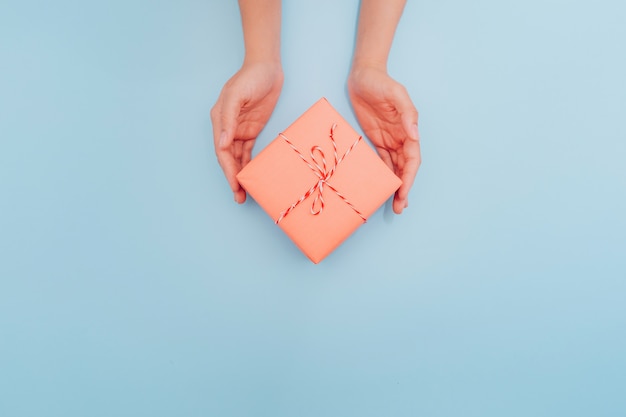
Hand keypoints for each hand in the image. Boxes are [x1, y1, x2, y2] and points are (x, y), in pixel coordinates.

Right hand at [211, 61, 282, 202]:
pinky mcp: (251, 130)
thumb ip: (229, 118)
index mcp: (220, 120)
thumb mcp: (237, 95)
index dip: (227, 169)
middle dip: (232, 178)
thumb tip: (222, 142)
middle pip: (228, 158)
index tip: (235, 184)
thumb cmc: (250, 78)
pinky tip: (250, 177)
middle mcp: (227, 127)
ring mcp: (239, 130)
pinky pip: (247, 152)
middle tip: (239, 197)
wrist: (267, 68)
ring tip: (243, 194)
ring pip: (237, 158)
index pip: (221, 150)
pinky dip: (248, 165)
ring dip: (239, 175)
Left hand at [348, 65, 420, 213]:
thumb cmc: (380, 82)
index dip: (410, 177)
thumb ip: (406, 113)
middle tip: (400, 208)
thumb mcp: (396, 94)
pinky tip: (381, 188)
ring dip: (396, 187)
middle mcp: (401, 138)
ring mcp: (389, 140)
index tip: (404, 192)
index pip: (412, 159)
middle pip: (405, 169)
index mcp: (408, 129)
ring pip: (395, 169)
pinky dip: (384, 176)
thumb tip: (415, 135)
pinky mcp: (377, 140)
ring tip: (394, 205)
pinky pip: (383, 162)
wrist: (363, 76)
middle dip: (404, 189)